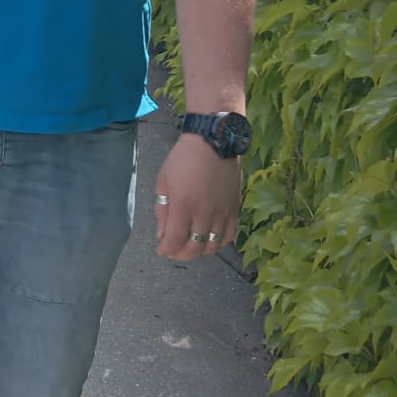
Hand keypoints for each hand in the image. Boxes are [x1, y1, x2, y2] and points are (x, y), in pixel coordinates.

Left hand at [153, 133, 240, 261]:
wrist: (213, 141)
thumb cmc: (183, 159)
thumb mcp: (163, 181)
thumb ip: (162, 211)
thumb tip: (162, 235)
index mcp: (184, 206)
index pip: (175, 241)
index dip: (166, 250)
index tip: (161, 249)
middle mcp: (205, 213)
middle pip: (195, 248)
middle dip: (181, 254)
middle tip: (173, 250)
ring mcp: (222, 213)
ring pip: (213, 246)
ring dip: (200, 250)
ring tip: (190, 244)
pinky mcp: (235, 209)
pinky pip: (230, 236)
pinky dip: (219, 242)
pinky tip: (210, 238)